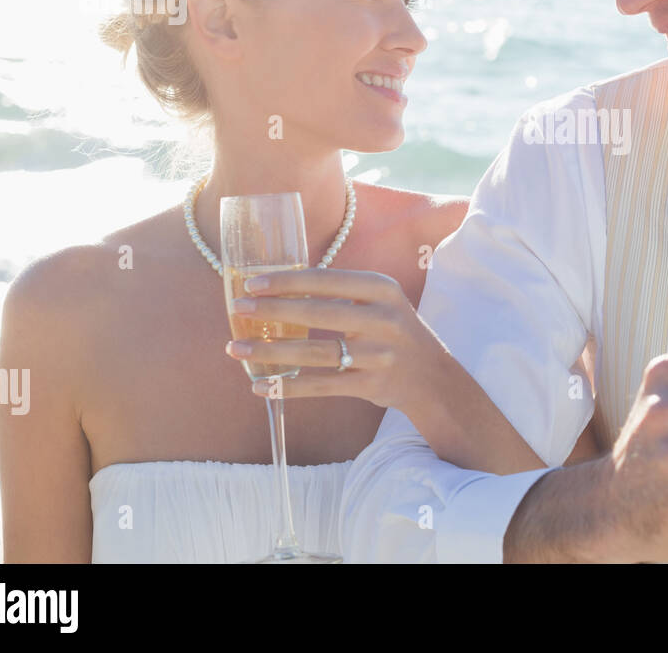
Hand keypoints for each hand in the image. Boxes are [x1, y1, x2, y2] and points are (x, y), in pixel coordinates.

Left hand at [225, 268, 441, 409]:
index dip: (288, 281)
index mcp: (382, 289)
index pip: (327, 280)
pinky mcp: (372, 385)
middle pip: (319, 313)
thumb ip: (342, 292)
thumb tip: (280, 285)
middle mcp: (383, 319)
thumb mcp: (381, 301)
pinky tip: (261, 386)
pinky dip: (289, 387)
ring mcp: (379, 354)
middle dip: (273, 310)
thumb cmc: (393, 330)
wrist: (431, 375)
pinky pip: (322, 385)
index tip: (252, 283)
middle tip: (238, 309)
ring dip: (271, 352)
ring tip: (236, 349)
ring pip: (316, 353)